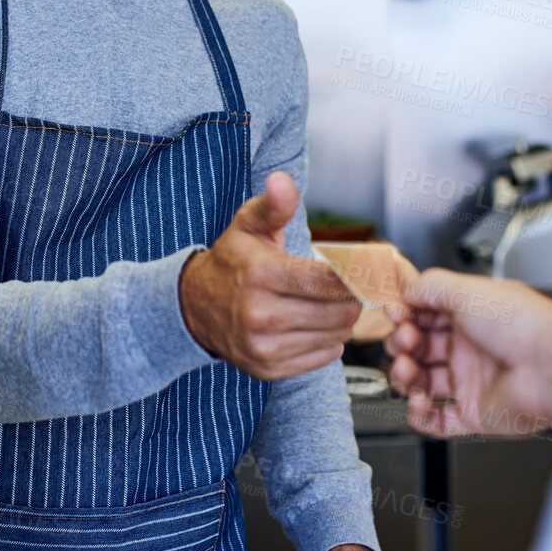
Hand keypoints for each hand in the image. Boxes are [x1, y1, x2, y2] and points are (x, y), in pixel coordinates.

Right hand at [178, 171, 360, 380]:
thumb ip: (274, 205)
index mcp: (261, 274)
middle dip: (350, 298)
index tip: (357, 270)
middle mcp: (261, 314)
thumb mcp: (249, 225)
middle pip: (339, 311)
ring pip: (336, 335)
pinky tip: (313, 325)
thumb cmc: (231, 262)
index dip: (352, 275)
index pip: (329, 280)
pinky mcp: (268, 369)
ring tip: (327, 304)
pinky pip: (323, 358)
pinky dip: (327, 341)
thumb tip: (283, 181)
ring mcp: (264, 346)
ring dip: (340, 320)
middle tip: (345, 288)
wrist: (194, 307)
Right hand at [384, 268, 551, 435]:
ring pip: (422, 383)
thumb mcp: (467, 288)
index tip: (396, 314)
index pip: (424, 316)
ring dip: (405, 377)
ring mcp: (471, 382)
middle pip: (418, 349)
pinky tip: (418, 403)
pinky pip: (437, 421)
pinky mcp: (475, 414)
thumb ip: (429, 286)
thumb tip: (405, 292)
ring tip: (408, 372)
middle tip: (406, 342)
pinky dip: (420, 415)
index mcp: (469, 316)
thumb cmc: (524, 325)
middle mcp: (469, 349)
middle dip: (402, 344)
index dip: (405, 316)